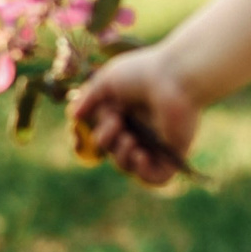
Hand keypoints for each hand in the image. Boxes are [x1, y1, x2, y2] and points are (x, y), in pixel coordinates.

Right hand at [67, 45, 201, 187]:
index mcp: (124, 114)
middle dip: (105, 139)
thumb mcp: (107, 81)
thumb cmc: (143, 73)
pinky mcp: (173, 153)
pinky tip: (141, 155)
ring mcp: (156, 142)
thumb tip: (74, 116)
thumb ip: (88, 97)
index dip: (87, 137)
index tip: (83, 128)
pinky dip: (143, 173)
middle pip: (111, 150)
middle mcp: (139, 129)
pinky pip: (156, 178)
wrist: (176, 76)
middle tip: (117, 120)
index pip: (100, 135)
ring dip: (121, 157)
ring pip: (128, 165)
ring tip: (130, 139)